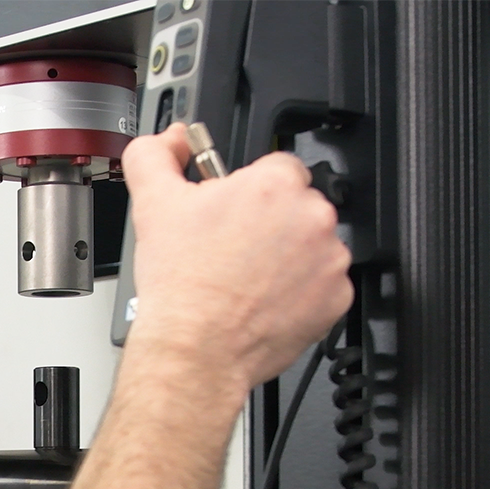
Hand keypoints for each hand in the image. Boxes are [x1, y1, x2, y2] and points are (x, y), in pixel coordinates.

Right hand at [121, 124, 352, 393]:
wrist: (196, 349)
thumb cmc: (182, 285)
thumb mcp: (152, 204)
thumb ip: (156, 154)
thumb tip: (170, 139)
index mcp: (274, 185)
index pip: (277, 167)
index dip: (252, 190)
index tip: (236, 212)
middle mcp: (311, 217)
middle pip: (297, 206)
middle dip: (271, 223)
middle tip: (234, 250)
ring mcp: (329, 259)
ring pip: (312, 245)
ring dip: (288, 256)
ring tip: (248, 279)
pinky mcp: (337, 297)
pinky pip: (324, 284)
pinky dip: (301, 291)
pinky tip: (266, 300)